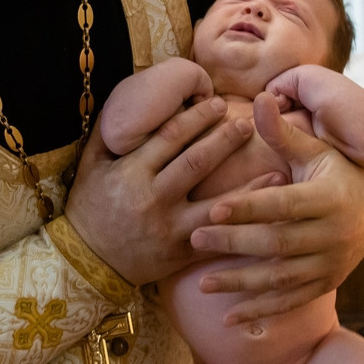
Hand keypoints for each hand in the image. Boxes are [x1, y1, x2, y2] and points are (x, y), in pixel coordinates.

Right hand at [63, 95, 253, 288]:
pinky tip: (267, 212)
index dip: (197, 117)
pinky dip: (243, 225)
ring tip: (276, 167)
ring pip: (215, 202)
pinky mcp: (180, 253)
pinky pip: (218, 238)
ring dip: (249, 185)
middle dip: (226, 139)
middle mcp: (153, 198)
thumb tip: (128, 100)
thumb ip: (108, 134)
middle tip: (249, 122)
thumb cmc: (88, 208)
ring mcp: (169, 228)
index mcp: (131, 173)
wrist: (86, 263)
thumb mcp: (90, 166)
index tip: (217, 104)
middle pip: (197, 162)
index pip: (170, 137)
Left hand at [189, 92, 363, 323]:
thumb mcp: (315, 151)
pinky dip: (261, 312)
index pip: (283, 205)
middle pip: (277, 243)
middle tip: (194, 240)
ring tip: (202, 284)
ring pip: (281, 279)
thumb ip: (283, 133)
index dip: (249, 207)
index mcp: (327, 198)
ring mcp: (329, 264)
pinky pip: (290, 302)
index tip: (214, 208)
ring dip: (241, 284)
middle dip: (235, 244)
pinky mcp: (325, 285)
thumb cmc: (333, 172)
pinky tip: (230, 318)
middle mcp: (331, 235)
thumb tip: (259, 99)